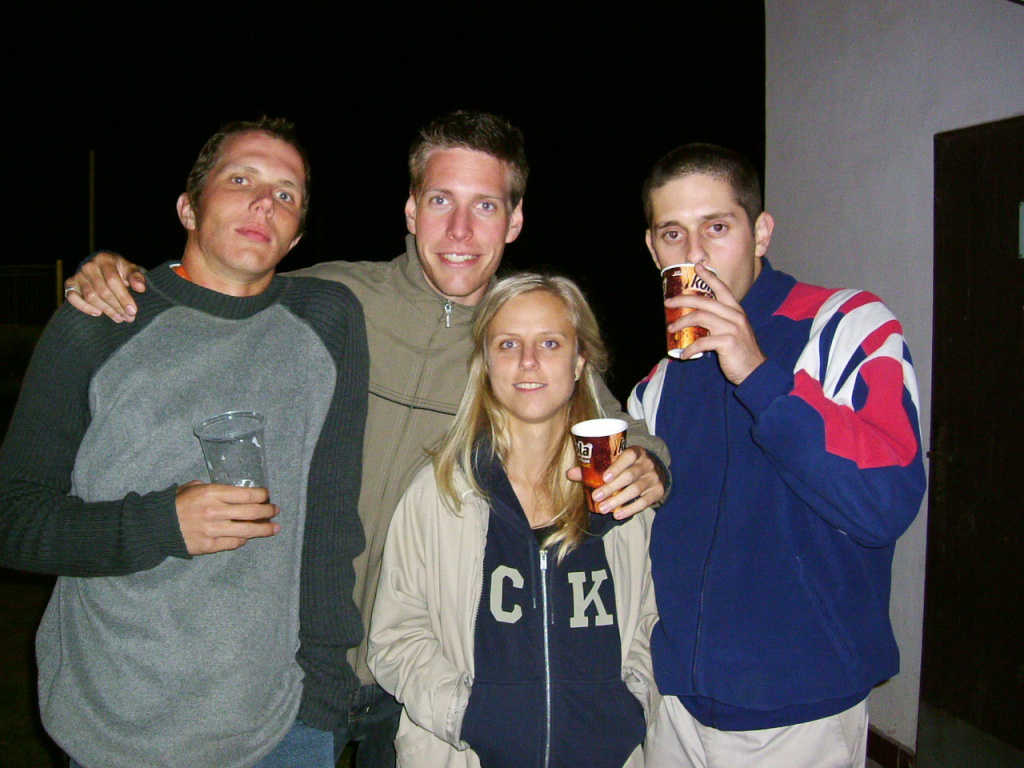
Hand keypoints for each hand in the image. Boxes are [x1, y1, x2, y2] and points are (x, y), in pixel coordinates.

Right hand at [64, 252, 147, 322]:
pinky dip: (84, 307)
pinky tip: (98, 313)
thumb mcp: (130, 269)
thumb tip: (141, 288)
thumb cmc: (120, 270)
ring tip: (119, 318)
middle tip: (128, 317)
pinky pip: (73, 298)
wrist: (104, 267)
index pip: (113, 281)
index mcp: (104, 260)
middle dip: (117, 307)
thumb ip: (136, 277)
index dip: (123, 297)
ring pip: (90, 297)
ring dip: (106, 310)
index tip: (133, 310)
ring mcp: (78, 275)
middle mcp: (89, 266)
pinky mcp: (70, 284)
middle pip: (102, 291)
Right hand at [175, 481, 280, 554]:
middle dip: (268, 511)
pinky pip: (233, 543)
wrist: (155, 526)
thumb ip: (213, 489)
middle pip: (251, 512)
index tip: (267, 495)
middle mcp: (215, 512)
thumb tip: (231, 492)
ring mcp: (213, 530)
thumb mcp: (193, 488)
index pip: (246, 495)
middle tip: (275, 510)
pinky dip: (243, 540)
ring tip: (274, 528)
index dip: (261, 495)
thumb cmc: (175, 504)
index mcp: (211, 494)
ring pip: (247, 530)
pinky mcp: (209, 545)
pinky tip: (248, 537)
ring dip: (264, 529)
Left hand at [566, 446, 666, 519]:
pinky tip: (618, 514)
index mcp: (636, 452)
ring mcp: (653, 478)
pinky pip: (644, 502)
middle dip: (612, 488)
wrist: (657, 470)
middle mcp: (647, 464)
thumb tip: (570, 473)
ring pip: (636, 490)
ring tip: (603, 509)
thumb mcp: (617, 461)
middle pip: (630, 476)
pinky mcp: (657, 492)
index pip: (628, 456)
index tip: (604, 477)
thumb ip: (595, 467)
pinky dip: (631, 509)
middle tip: (596, 498)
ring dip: (618, 500)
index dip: (617, 467)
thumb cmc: (629, 465)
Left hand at [667, 264, 765, 383]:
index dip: (709, 276)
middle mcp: (735, 315)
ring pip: (700, 317)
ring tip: (671, 329)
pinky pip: (702, 341)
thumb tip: (696, 321)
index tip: (696, 267)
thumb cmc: (740, 352)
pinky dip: (690, 348)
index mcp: (736, 310)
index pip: (722, 288)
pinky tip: (683, 354)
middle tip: (668, 303)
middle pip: (705, 301)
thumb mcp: (733, 331)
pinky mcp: (727, 342)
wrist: (756, 371)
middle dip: (683, 300)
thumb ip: (719, 322)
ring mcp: (732, 328)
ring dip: (682, 323)